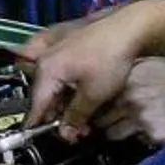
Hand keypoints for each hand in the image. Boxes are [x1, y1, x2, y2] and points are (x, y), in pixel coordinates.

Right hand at [18, 8, 147, 139]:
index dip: (40, 125)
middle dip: (58, 114)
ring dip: (65, 101)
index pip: (36, 105)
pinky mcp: (66, 43)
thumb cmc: (109, 58)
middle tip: (76, 130)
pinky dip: (67, 85)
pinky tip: (81, 93)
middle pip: (44, 94)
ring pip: (52, 83)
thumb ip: (75, 117)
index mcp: (46, 70)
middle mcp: (45, 58)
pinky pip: (59, 70)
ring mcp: (55, 48)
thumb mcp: (93, 95)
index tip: (47, 137)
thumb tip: (66, 134)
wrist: (128, 28)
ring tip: (83, 114)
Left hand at [94, 59, 164, 144]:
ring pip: (114, 134)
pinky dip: (141, 135)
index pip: (96, 102)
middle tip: (106, 122)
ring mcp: (141, 120)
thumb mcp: (144, 65)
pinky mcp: (155, 135)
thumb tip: (102, 88)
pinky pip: (138, 140)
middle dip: (101, 123)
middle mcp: (129, 102)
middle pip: (101, 121)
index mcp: (125, 83)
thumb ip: (123, 77)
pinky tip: (151, 125)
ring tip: (128, 125)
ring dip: (117, 132)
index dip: (93, 109)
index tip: (91, 113)